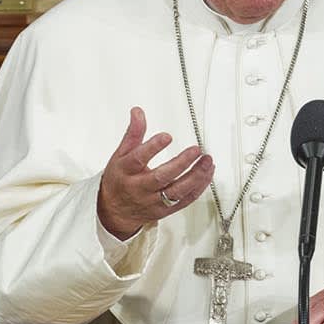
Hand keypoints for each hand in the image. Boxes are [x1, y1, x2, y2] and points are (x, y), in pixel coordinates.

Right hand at [95, 107, 214, 239]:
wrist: (115, 211)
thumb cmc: (119, 180)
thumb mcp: (120, 154)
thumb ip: (133, 133)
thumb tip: (138, 112)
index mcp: (127, 171)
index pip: (138, 159)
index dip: (153, 147)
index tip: (167, 136)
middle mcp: (140, 187)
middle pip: (162, 177)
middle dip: (181, 163)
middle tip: (196, 150)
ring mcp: (154, 201)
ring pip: (177, 191)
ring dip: (196, 177)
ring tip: (207, 161)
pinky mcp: (165, 210)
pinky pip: (185, 200)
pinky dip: (199, 187)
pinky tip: (207, 174)